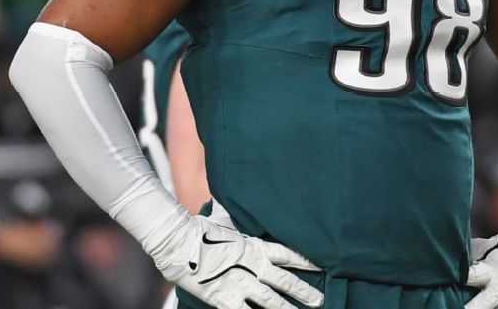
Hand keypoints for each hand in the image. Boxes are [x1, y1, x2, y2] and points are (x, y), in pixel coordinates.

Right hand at [154, 211, 323, 308]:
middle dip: (303, 291)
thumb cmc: (198, 229)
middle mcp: (251, 266)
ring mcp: (239, 283)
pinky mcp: (223, 298)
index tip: (320, 266)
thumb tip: (232, 199)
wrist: (177, 240)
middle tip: (319, 300)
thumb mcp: (222, 219)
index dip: (304, 261)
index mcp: (253, 246)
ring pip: (270, 301)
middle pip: (284, 281)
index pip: (286, 254)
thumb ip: (233, 215)